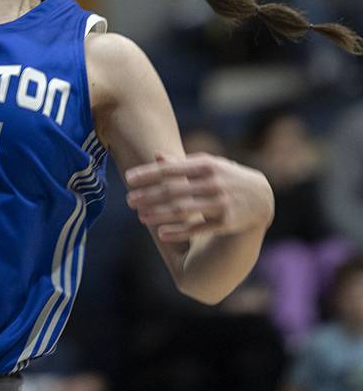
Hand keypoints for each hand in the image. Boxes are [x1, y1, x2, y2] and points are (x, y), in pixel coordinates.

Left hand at [125, 152, 273, 242]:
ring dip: (158, 214)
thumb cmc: (226, 177)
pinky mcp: (226, 222)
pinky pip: (197, 228)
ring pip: (183, 210)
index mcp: (206, 164)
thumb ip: (182, 163)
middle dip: (148, 195)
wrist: (261, 196)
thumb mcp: (208, 165)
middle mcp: (213, 182)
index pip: (170, 169)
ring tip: (140, 216)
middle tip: (129, 200)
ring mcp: (220, 202)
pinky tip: (160, 233)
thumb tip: (156, 156)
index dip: (148, 174)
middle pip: (173, 190)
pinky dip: (178, 231)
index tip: (128, 179)